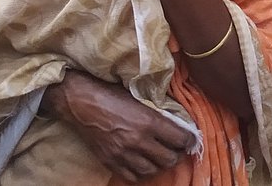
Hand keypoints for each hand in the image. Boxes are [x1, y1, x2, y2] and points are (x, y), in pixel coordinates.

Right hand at [47, 70, 193, 181]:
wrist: (81, 102)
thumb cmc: (111, 94)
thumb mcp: (140, 97)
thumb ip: (158, 111)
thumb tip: (178, 120)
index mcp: (149, 121)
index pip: (181, 139)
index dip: (189, 140)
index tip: (190, 139)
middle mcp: (138, 141)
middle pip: (169, 159)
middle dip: (177, 154)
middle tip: (177, 148)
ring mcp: (123, 154)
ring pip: (152, 170)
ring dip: (159, 164)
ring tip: (161, 156)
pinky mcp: (110, 162)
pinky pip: (132, 176)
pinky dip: (141, 172)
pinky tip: (143, 163)